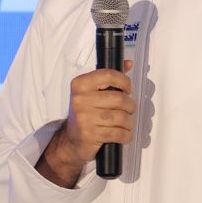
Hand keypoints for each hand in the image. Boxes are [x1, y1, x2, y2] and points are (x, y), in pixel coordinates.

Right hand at [37, 59, 134, 186]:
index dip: (125, 81)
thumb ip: (109, 77)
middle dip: (130, 105)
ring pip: (121, 117)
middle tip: (129, 109)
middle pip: (119, 98)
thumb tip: (128, 63)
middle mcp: (80, 99)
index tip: (128, 88)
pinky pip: (118, 133)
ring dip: (129, 122)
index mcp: (80, 84)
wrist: (71, 139)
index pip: (109, 75)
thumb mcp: (91, 92)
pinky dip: (126, 135)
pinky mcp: (91, 135)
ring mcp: (85, 118)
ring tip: (126, 122)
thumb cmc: (84, 113)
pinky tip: (124, 134)